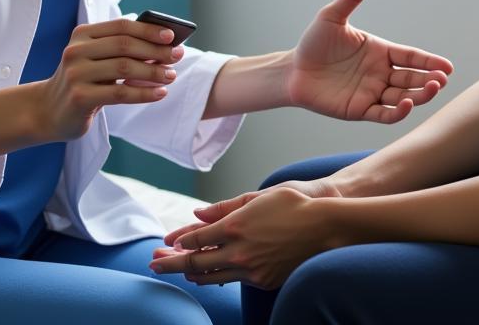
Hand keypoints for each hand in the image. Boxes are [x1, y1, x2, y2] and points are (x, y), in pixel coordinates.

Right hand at [36, 18, 184, 140]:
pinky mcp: (80, 97)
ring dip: (153, 72)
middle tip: (177, 57)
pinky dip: (144, 93)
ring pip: (125, 68)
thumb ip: (121, 49)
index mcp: (82, 35)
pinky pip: (121, 93)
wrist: (47, 111)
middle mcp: (76, 51)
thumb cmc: (82, 81)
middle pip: (125, 45)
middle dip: (155, 50)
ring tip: (170, 76)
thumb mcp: (96, 59)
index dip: (148, 30)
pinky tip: (160, 93)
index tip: (171, 36)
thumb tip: (164, 45)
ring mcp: (76, 74)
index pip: (121, 26)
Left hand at [150, 187, 328, 289]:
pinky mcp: (262, 280)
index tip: (166, 244)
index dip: (178, 242)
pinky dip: (216, 276)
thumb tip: (197, 214)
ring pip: (212, 276)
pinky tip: (209, 273)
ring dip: (191, 274)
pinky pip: (232, 280)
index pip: (196, 239)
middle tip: (154, 263)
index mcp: (235, 226)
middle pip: (196, 263)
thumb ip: (224, 207)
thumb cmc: (292, 205)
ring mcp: (251, 270)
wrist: (324, 228)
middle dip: (171, 264)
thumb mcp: (257, 197)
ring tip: (177, 270)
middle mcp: (240, 251)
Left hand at [287, 0, 453, 123]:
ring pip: (404, 97)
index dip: (429, 62)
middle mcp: (380, 73)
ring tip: (433, 88)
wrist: (293, 70)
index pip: (410, 57)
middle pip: (412, 78)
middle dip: (430, 79)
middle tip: (442, 78)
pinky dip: (399, 112)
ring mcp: (371, 93)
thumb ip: (350, 0)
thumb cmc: (313, 42)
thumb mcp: (331, 17)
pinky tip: (408, 104)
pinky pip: (385, 114)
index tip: (448, 67)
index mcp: (379, 52)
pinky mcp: (360, 110)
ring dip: (420, 95)